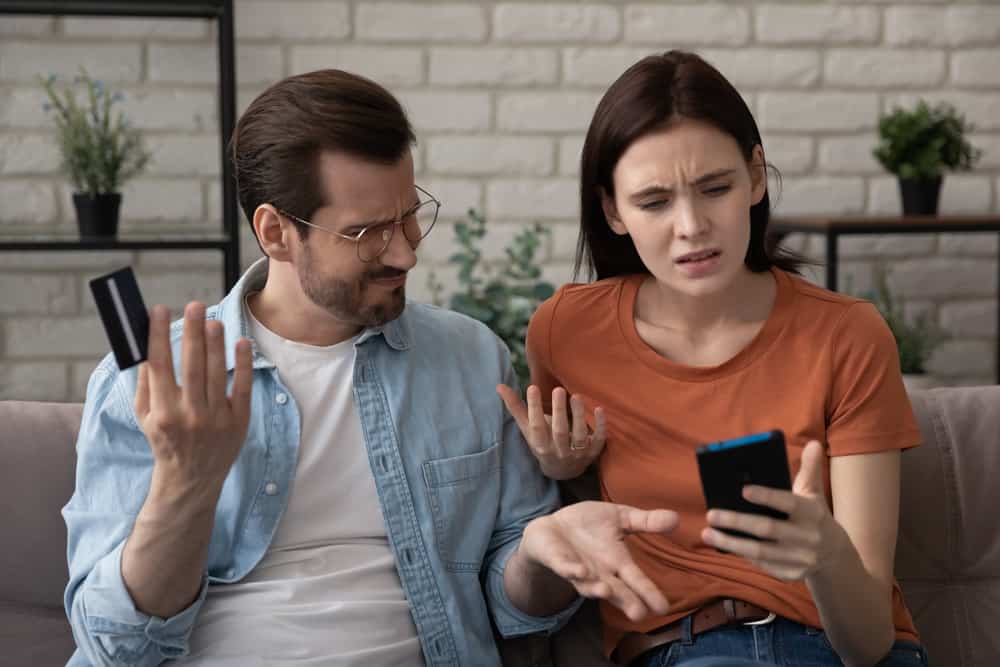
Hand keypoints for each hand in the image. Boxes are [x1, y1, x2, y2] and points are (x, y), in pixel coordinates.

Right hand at [134, 302, 252, 489]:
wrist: (191, 479)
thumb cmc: (165, 440)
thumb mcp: (145, 417)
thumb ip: (145, 382)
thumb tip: (146, 344)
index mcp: (163, 412)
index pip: (159, 366)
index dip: (158, 336)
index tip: (158, 310)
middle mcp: (190, 415)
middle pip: (192, 365)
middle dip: (192, 333)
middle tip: (194, 306)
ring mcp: (217, 419)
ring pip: (218, 373)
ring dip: (216, 344)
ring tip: (214, 321)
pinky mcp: (239, 422)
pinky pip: (243, 387)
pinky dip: (243, 364)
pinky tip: (242, 342)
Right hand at [497, 384, 605, 479]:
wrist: (562, 471)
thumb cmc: (542, 444)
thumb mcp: (528, 430)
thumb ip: (516, 408)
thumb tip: (500, 386)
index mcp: (541, 446)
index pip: (536, 427)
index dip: (534, 408)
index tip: (532, 387)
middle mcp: (559, 452)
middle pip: (559, 432)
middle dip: (558, 411)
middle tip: (558, 389)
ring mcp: (577, 454)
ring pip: (580, 436)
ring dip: (578, 416)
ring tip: (576, 396)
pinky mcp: (593, 453)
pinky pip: (599, 440)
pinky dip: (601, 426)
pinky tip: (600, 409)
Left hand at [519, 501, 677, 621]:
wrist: (554, 525)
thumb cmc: (589, 525)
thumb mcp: (619, 517)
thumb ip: (645, 521)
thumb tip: (676, 517)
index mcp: (617, 562)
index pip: (637, 580)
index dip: (649, 593)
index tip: (662, 607)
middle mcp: (600, 573)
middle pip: (617, 591)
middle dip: (626, 602)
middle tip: (639, 614)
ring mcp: (579, 570)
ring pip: (589, 585)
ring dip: (597, 589)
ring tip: (607, 591)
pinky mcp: (558, 561)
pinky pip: (565, 568)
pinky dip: (572, 571)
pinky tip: (580, 572)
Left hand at [701, 440, 849, 581]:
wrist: (833, 553)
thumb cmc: (812, 514)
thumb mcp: (814, 492)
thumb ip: (809, 469)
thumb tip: (812, 443)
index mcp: (811, 512)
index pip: (787, 502)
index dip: (766, 496)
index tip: (743, 490)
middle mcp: (808, 536)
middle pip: (767, 528)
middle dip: (736, 521)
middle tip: (711, 513)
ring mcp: (800, 558)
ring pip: (760, 550)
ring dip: (731, 542)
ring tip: (707, 532)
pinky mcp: (791, 574)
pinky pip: (762, 564)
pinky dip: (742, 554)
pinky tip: (723, 544)